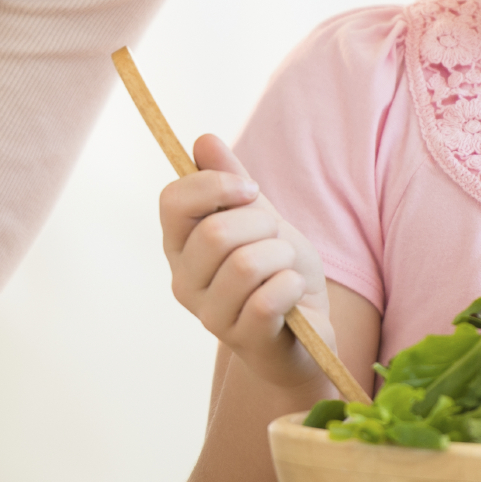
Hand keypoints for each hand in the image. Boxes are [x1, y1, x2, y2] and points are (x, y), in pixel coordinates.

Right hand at [158, 134, 333, 393]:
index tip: (249, 188)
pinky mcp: (244, 341)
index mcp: (180, 246)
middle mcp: (184, 282)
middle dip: (261, 225)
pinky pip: (268, 300)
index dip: (215, 185)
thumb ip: (231, 180)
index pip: (172, 201)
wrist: (308, 330)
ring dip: (281, 257)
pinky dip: (292, 286)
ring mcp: (210, 316)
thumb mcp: (259, 217)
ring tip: (286, 268)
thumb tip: (203, 140)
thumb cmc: (278, 271)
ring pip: (245, 266)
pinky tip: (293, 292)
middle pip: (214, 233)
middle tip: (276, 238)